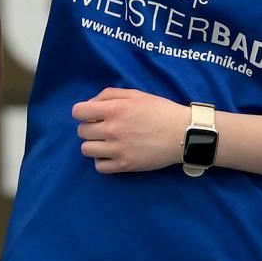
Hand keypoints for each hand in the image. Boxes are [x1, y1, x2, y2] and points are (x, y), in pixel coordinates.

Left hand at [74, 87, 191, 173]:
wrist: (183, 134)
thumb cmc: (160, 110)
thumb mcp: (135, 94)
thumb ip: (109, 94)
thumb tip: (89, 104)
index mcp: (115, 109)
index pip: (78, 112)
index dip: (82, 112)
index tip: (90, 114)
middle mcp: (113, 129)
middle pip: (81, 131)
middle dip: (89, 127)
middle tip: (103, 127)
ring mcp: (118, 149)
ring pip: (86, 149)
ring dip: (94, 144)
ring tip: (107, 141)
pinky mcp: (125, 166)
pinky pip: (99, 166)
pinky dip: (102, 160)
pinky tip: (112, 154)